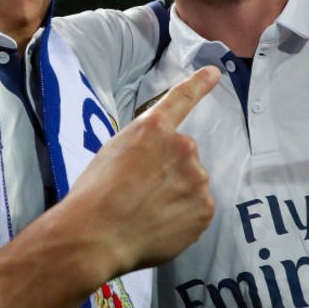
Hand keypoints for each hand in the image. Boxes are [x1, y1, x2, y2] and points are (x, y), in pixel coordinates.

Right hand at [68, 66, 218, 275]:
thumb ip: (143, 146)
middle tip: (139, 193)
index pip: (181, 99)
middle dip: (168, 172)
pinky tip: (158, 225)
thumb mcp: (113, 152)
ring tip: (145, 213)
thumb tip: (156, 160)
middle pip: (183, 157)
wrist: (96, 234)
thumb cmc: (94, 194)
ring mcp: (196, 178)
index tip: (214, 72)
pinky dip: (182, 219)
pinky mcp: (204, 208)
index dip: (199, 84)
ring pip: (191, 184)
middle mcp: (182, 147)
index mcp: (154, 128)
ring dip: (176, 196)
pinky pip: (197, 210)